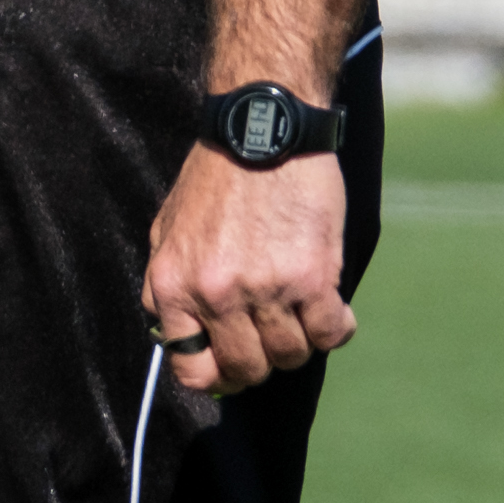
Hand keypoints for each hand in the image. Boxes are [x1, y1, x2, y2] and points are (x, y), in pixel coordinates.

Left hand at [141, 144, 350, 397]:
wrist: (262, 126)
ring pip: (290, 355)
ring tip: (301, 306)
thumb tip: (177, 340)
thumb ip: (166, 287)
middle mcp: (214, 294)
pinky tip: (331, 305)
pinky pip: (330, 334)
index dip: (218, 376)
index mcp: (172, 286)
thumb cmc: (216, 176)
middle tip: (274, 331)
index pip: (191, 372)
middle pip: (247, 369)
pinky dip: (336, 327)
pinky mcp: (310, 277)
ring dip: (301, 339)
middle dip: (263, 360)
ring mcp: (263, 288)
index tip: (235, 364)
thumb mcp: (167, 230)